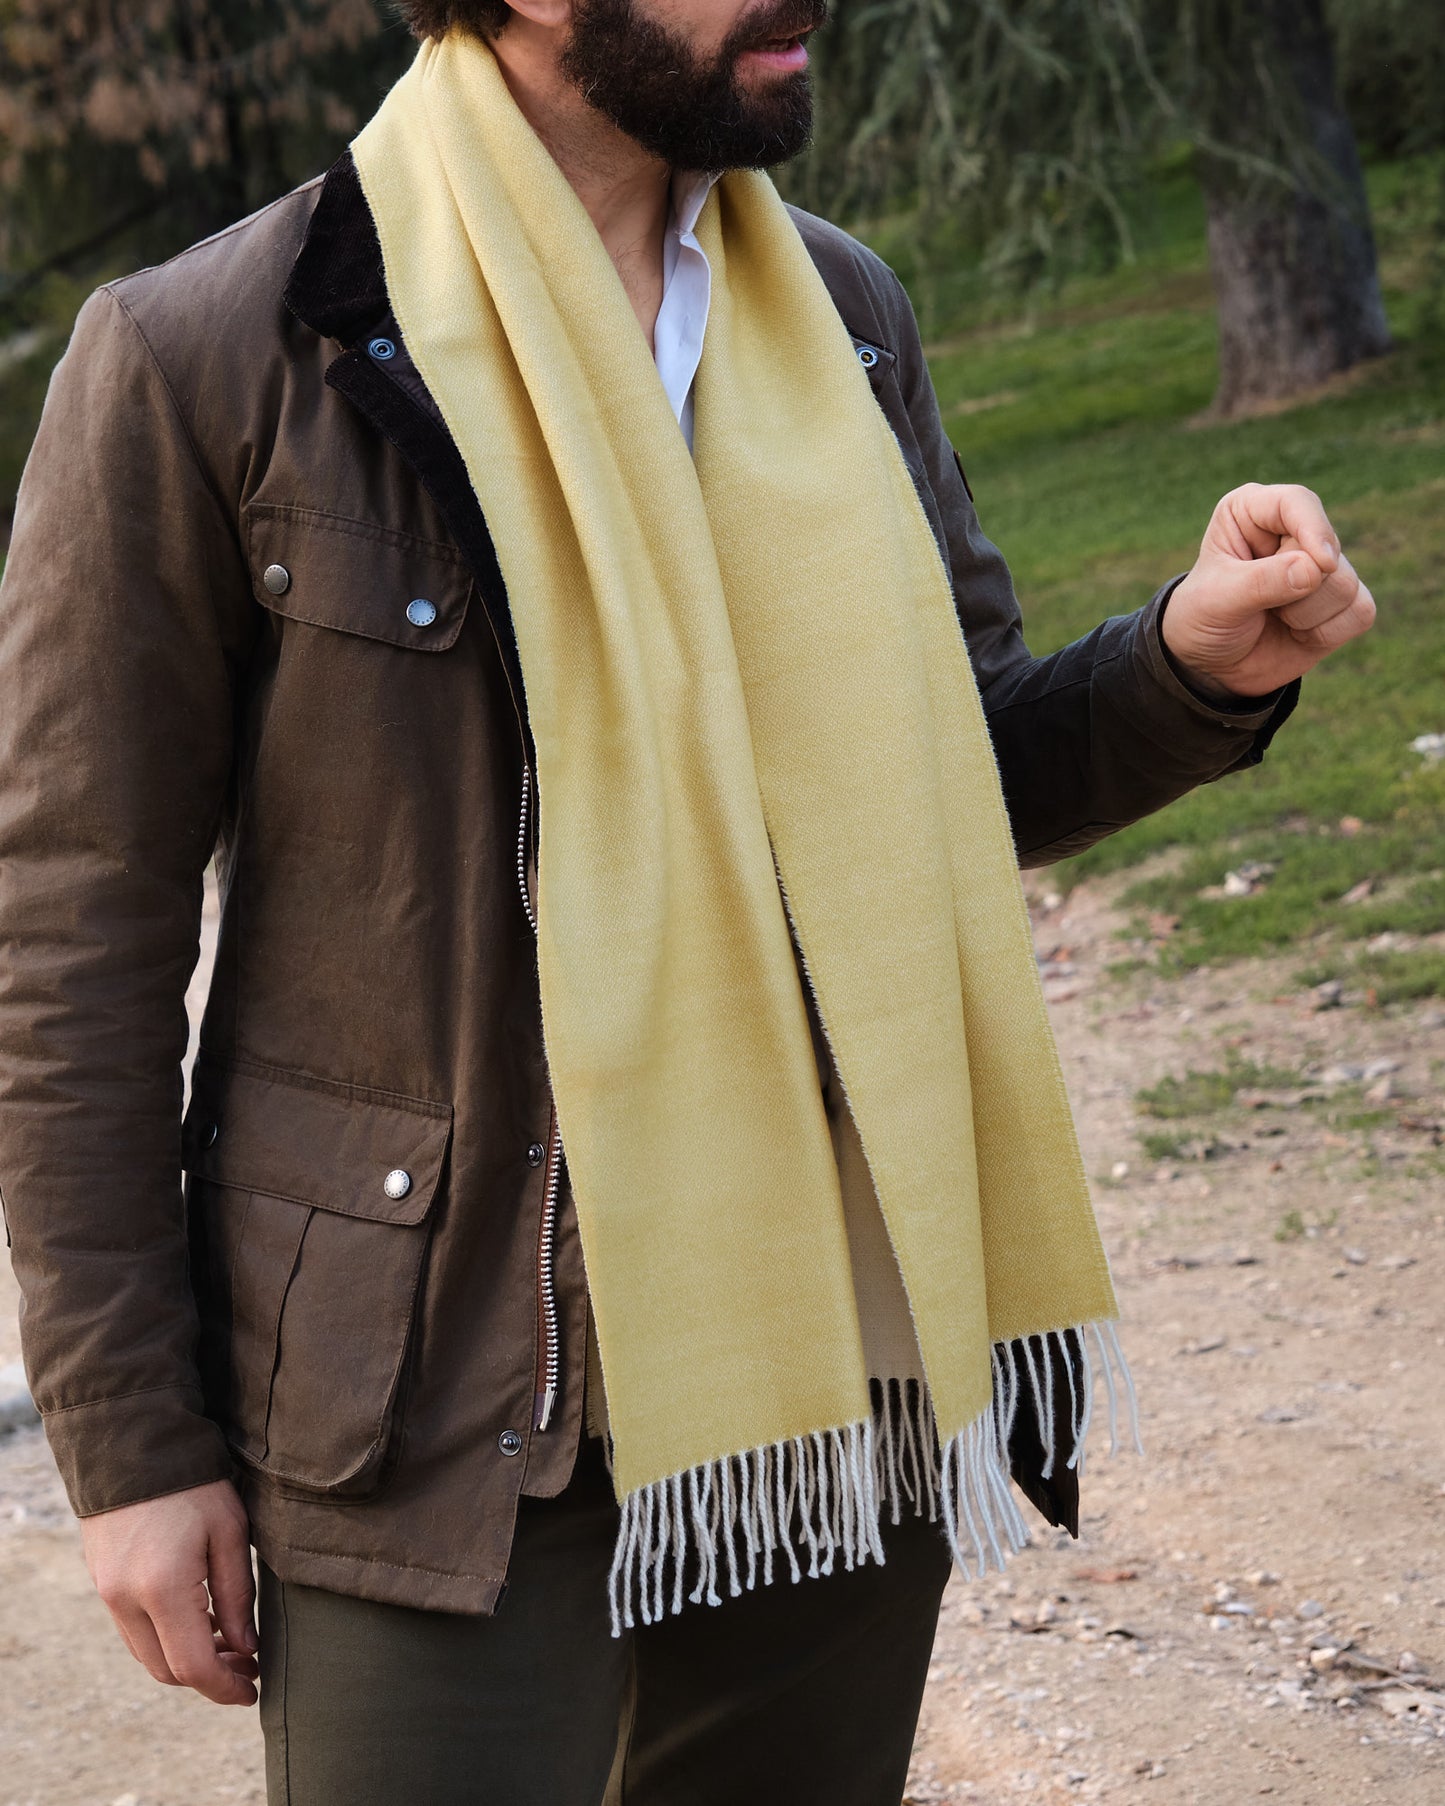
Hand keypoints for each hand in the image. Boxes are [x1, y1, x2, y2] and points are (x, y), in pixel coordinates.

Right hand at [80, 1478, 257, 1706]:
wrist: (133, 1445)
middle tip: (249, 1666)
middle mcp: (126, 1601)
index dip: (225, 1688)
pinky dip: (167, 1638)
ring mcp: (108, 1594)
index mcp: (162, 1589)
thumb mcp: (230, 1532)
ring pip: (148, 1654)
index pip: (193, 1666)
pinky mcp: (103, 1583)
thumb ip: (238, 1595)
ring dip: (187, 1660)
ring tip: (231, 1644)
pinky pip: (135, 1630)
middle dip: (209, 1677)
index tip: (253, 1691)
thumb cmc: (193, 1483)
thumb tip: (246, 1648)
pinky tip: (201, 1620)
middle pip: (166, 1669)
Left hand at [1162, 483, 1375, 698]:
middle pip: (1328, 551)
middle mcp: (1292, 531)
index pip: (1297, 502)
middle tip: (1258, 605)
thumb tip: (1316, 570)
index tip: (1322, 564)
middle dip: (1296, 590)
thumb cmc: (1203, 619)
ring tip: (1274, 618)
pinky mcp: (1342, 601)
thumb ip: (1261, 582)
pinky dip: (1327, 632)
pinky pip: (1361, 611)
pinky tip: (1297, 634)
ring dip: (1306, 616)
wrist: (1211, 665)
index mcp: (1253, 512)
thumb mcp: (1218, 600)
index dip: (1313, 529)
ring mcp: (1321, 566)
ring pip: (1346, 584)